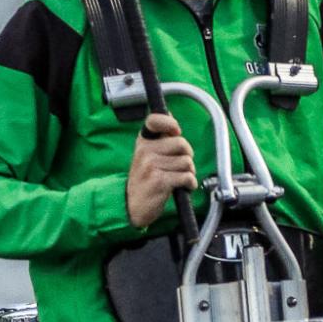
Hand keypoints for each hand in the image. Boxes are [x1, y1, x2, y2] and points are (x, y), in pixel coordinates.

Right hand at [126, 113, 196, 228]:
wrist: (132, 206)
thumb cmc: (145, 180)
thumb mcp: (146, 155)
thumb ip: (160, 139)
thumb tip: (170, 115)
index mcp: (143, 142)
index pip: (154, 120)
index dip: (169, 123)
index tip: (175, 131)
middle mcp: (145, 151)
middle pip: (182, 143)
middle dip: (187, 156)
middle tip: (180, 165)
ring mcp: (151, 166)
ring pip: (187, 162)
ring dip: (189, 172)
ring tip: (177, 178)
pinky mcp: (159, 181)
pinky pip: (187, 177)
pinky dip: (190, 184)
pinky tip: (182, 187)